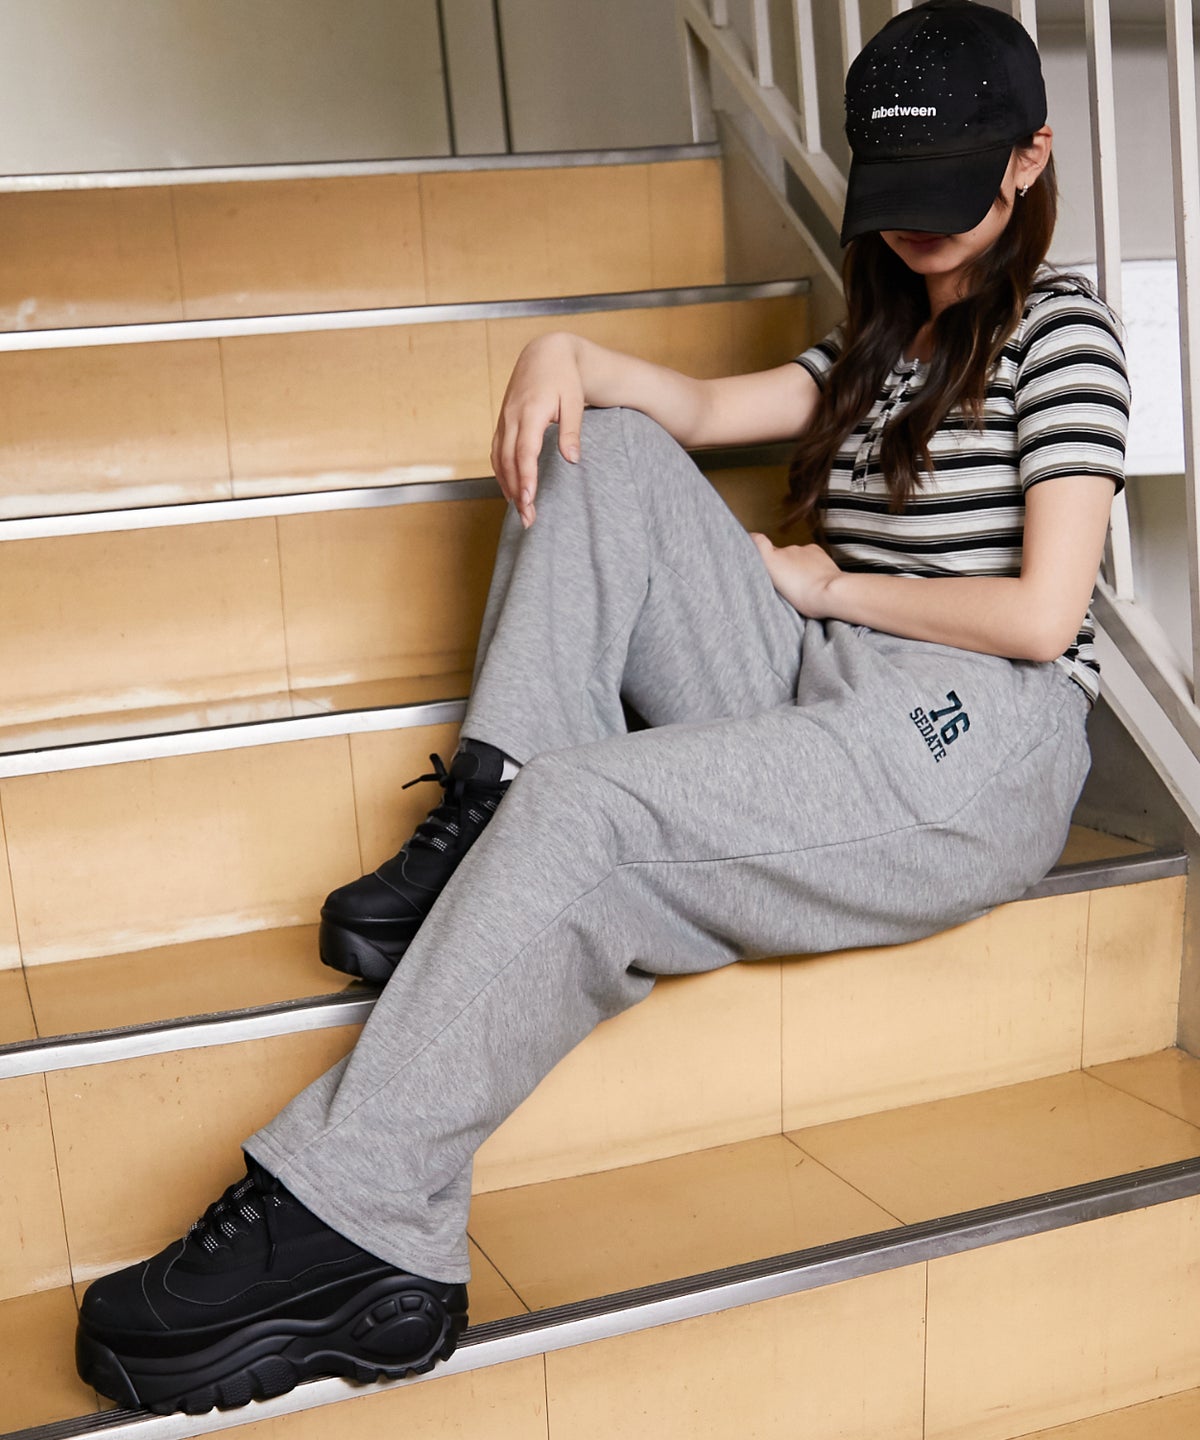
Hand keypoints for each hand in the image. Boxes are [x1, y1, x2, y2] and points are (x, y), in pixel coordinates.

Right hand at [491, 333, 584, 526]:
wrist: (545, 352)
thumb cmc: (564, 376)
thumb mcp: (574, 401)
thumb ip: (572, 431)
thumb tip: (572, 459)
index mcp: (530, 412)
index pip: (525, 452)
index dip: (526, 478)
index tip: (528, 500)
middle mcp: (512, 417)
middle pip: (509, 462)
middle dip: (517, 492)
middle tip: (528, 518)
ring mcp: (504, 420)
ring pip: (499, 459)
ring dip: (507, 486)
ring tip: (520, 511)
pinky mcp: (503, 422)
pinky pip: (497, 452)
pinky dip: (501, 473)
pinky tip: (510, 489)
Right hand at [749, 534, 841, 617]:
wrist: (830, 591)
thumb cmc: (804, 597)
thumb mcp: (779, 592)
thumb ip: (772, 576)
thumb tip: (772, 568)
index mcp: (771, 561)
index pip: (758, 540)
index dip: (753, 539)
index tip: (751, 541)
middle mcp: (784, 550)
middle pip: (777, 554)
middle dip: (780, 564)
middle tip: (786, 582)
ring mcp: (801, 548)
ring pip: (794, 555)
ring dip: (796, 564)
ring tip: (803, 582)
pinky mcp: (815, 549)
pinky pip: (808, 554)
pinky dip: (809, 562)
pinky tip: (814, 574)